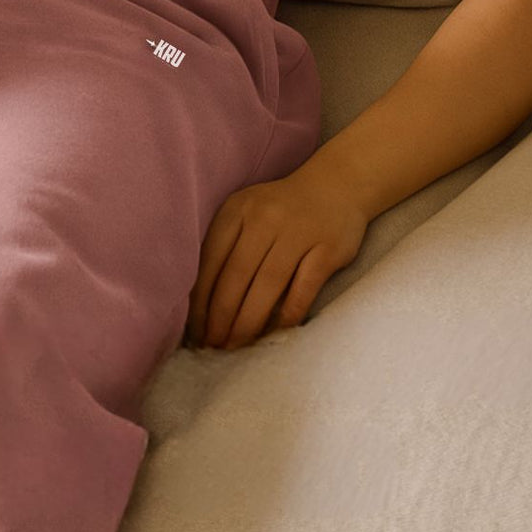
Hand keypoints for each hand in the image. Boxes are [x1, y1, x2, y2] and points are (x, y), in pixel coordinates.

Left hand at [185, 163, 370, 350]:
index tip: (194, 330)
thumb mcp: (247, 212)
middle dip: (220, 317)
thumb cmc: (281, 208)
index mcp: (238, 209)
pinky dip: (286, 316)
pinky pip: (302, 291)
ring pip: (266, 286)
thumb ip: (226, 246)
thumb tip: (201, 302)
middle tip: (212, 346)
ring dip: (247, 322)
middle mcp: (265, 218)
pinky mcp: (327, 250)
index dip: (200, 299)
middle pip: (236, 276)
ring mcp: (298, 233)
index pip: (211, 260)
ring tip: (235, 346)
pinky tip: (273, 334)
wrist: (337, 184)